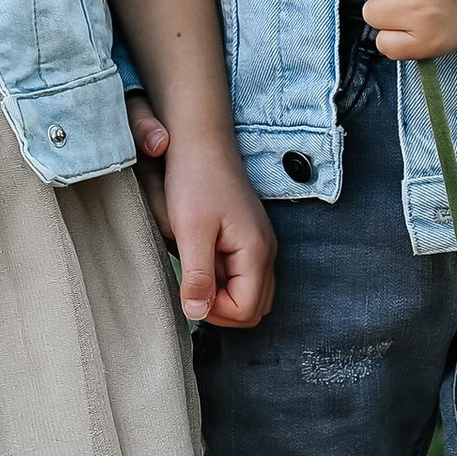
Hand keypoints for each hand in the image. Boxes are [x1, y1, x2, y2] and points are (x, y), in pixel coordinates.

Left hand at [127, 101, 277, 326]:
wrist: (201, 142)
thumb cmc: (195, 180)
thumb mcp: (190, 230)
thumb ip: (198, 275)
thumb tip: (197, 313)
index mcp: (256, 251)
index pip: (247, 310)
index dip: (216, 312)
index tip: (191, 291)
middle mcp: (266, 251)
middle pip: (255, 308)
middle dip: (223, 309)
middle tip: (193, 288)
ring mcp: (260, 245)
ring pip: (251, 293)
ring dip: (223, 295)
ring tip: (197, 273)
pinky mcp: (249, 239)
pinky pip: (243, 275)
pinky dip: (223, 280)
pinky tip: (202, 260)